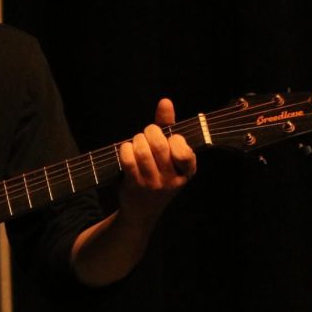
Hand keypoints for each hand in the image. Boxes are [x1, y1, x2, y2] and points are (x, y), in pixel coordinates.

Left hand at [117, 98, 196, 222]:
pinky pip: (128, 160)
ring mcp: (154, 185)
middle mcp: (172, 180)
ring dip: (136, 141)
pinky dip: (125, 149)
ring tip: (136, 142)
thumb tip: (165, 101)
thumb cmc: (157, 173)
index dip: (175, 139)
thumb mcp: (169, 154)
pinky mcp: (135, 186)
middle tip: (147, 134)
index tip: (170, 139)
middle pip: (160, 146)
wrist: (143, 209)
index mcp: (186, 171)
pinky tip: (126, 150)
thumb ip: (168, 126)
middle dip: (150, 133)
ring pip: (143, 151)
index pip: (184, 150)